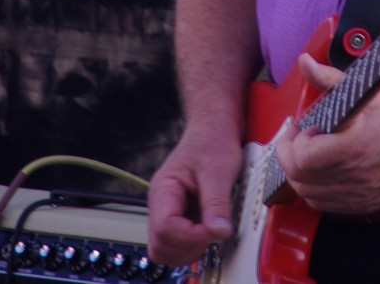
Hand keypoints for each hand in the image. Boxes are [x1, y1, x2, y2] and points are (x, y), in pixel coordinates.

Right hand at [147, 122, 242, 266]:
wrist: (214, 129)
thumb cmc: (212, 140)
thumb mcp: (218, 169)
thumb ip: (217, 202)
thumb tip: (219, 232)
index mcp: (164, 189)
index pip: (165, 228)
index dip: (190, 235)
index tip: (212, 228)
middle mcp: (161, 204)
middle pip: (160, 246)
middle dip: (187, 247)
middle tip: (210, 233)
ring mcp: (170, 212)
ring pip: (166, 250)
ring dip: (190, 250)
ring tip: (210, 232)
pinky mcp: (181, 217)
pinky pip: (179, 244)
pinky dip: (194, 245)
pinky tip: (209, 230)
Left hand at [274, 53, 379, 215]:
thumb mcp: (365, 93)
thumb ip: (329, 78)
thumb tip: (306, 63)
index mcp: (351, 147)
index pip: (303, 158)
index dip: (295, 141)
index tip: (303, 127)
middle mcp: (351, 176)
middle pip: (299, 178)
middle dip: (289, 155)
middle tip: (296, 138)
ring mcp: (355, 195)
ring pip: (307, 194)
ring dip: (299, 173)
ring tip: (307, 153)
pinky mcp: (359, 205)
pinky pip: (323, 205)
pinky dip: (313, 189)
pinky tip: (320, 172)